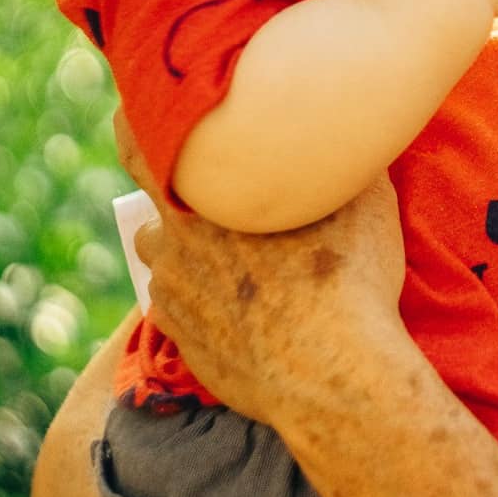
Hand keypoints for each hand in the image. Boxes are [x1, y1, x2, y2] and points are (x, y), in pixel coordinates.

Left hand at [113, 106, 407, 419]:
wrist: (336, 374)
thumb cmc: (348, 277)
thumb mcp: (361, 198)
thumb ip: (333, 162)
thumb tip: (350, 139)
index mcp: (199, 197)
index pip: (138, 144)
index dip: (136, 129)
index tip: (147, 123)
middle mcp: (172, 248)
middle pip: (150, 221)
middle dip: (175, 219)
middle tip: (219, 220)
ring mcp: (175, 303)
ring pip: (165, 274)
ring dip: (187, 270)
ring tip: (238, 277)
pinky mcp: (188, 348)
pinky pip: (184, 320)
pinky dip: (206, 315)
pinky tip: (248, 319)